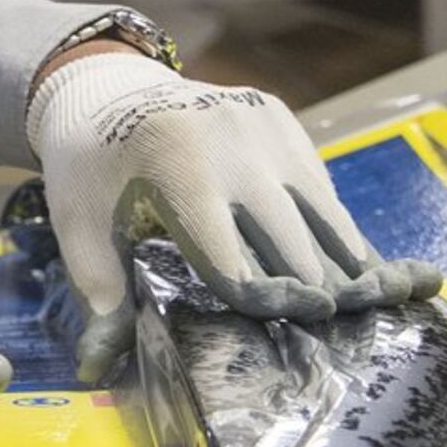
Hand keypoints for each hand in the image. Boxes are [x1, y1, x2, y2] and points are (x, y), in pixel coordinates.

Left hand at [27, 49, 441, 378]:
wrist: (105, 83)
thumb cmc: (89, 167)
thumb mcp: (77, 223)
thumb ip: (98, 288)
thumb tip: (98, 363)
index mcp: (177, 168)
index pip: (232, 258)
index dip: (262, 302)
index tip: (290, 334)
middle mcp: (230, 141)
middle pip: (288, 238)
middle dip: (312, 290)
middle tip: (338, 330)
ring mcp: (260, 123)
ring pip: (319, 207)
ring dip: (342, 257)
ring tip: (369, 301)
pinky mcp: (276, 115)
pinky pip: (314, 179)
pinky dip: (328, 220)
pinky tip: (347, 257)